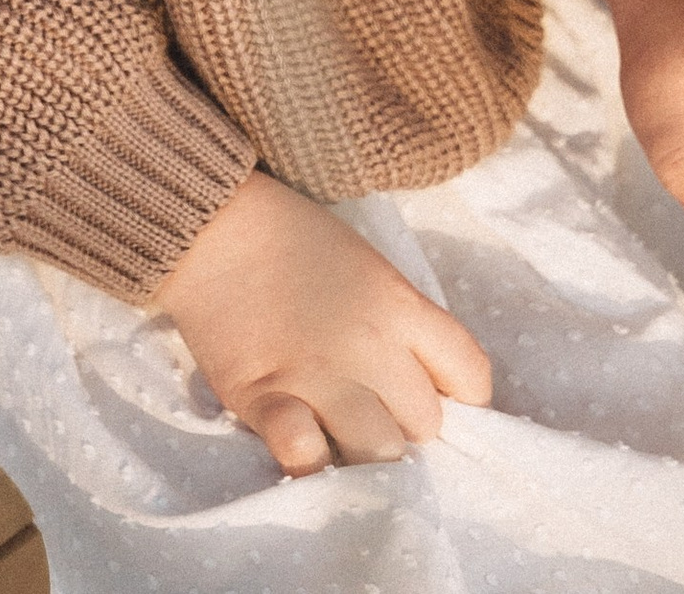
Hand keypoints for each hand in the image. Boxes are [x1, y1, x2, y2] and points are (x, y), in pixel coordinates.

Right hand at [155, 171, 492, 473]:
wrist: (211, 224)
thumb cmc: (293, 240)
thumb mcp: (369, 267)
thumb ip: (403, 325)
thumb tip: (421, 388)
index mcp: (399, 306)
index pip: (472, 377)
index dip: (460, 396)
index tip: (432, 393)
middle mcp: (369, 346)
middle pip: (426, 424)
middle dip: (407, 425)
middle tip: (377, 412)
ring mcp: (317, 376)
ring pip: (378, 452)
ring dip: (366, 451)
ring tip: (344, 435)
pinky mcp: (265, 398)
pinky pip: (306, 456)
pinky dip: (310, 460)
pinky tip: (303, 441)